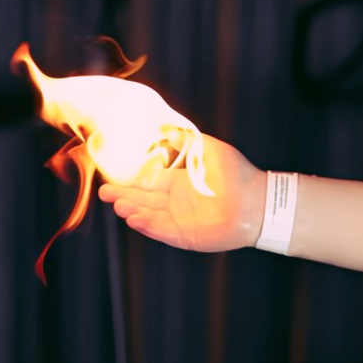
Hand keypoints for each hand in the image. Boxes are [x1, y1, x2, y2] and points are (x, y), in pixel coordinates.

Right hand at [101, 135, 257, 252]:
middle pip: (143, 201)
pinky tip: (134, 220)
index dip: (130, 183)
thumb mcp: (207, 149)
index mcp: (179, 184)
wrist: (258, 200)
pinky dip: (148, 226)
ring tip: (118, 206)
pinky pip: (163, 232)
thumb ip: (184, 139)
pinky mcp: (187, 236)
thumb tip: (163, 126)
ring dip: (133, 212)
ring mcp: (181, 220)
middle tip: (105, 194)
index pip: (148, 184)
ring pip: (150, 216)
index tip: (111, 180)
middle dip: (124, 198)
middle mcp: (176, 203)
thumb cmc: (236, 174)